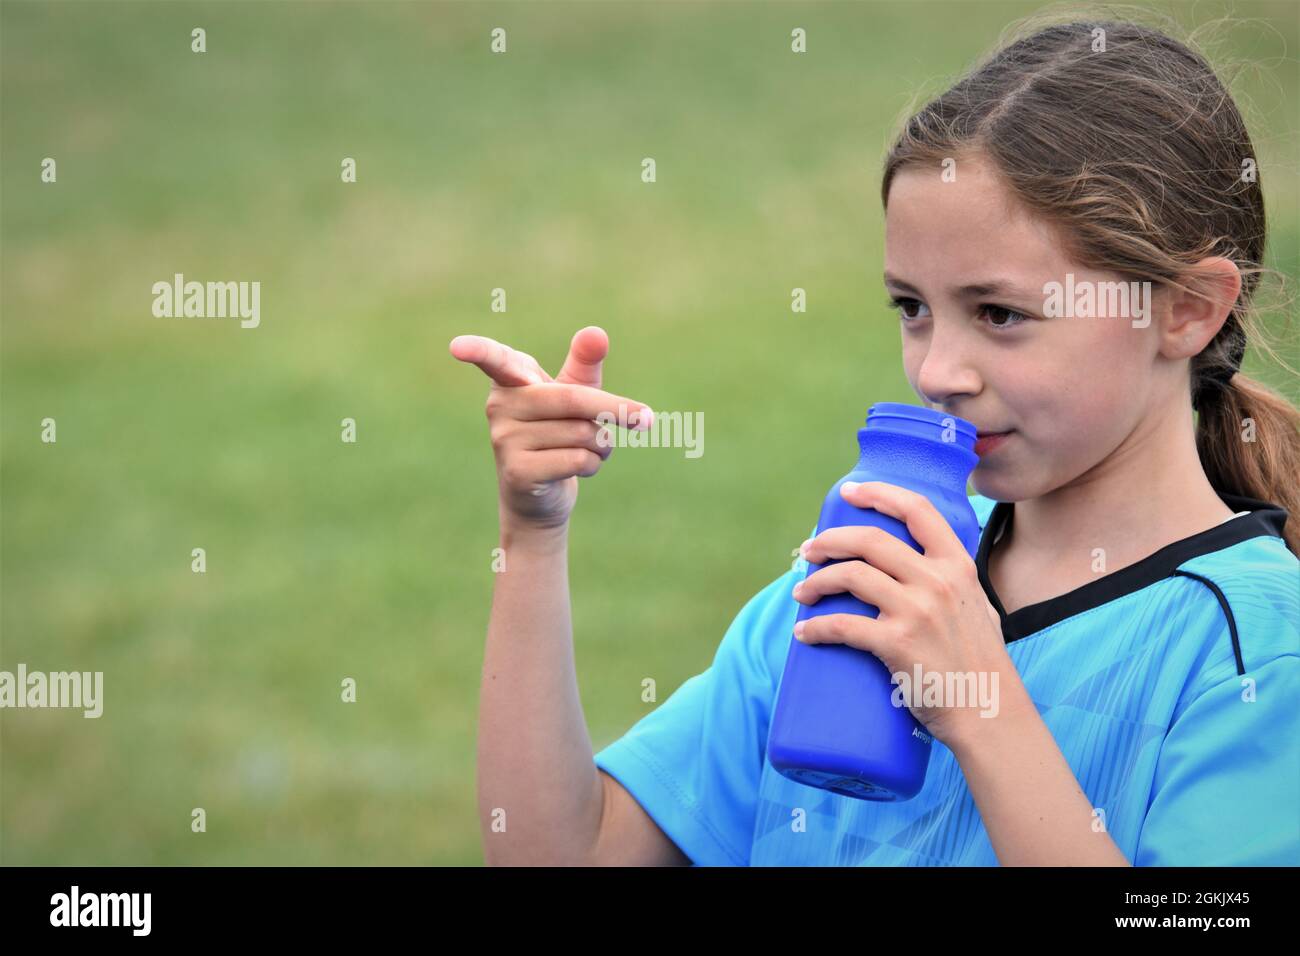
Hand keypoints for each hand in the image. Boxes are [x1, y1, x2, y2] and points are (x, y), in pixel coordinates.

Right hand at [449, 326, 653, 531]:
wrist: (542, 498)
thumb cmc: (559, 434)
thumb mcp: (574, 396)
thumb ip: (584, 364)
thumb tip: (597, 332)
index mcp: (512, 380)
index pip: (494, 359)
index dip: (477, 350)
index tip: (457, 346)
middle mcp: (500, 406)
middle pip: (571, 399)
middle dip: (614, 411)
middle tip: (647, 419)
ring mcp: (504, 440)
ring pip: (581, 433)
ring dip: (602, 444)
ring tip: (587, 451)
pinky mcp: (517, 471)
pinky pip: (576, 459)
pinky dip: (593, 465)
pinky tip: (578, 470)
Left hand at [790, 480, 1022, 748]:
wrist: (989, 714)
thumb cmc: (981, 665)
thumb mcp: (978, 607)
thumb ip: (954, 583)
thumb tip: (922, 566)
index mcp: (958, 566)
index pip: (917, 510)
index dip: (879, 493)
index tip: (848, 492)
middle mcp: (938, 581)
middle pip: (869, 539)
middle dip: (829, 541)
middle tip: (808, 551)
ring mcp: (917, 611)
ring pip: (850, 576)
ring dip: (815, 582)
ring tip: (801, 592)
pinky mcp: (897, 643)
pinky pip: (842, 625)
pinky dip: (815, 628)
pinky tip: (803, 633)